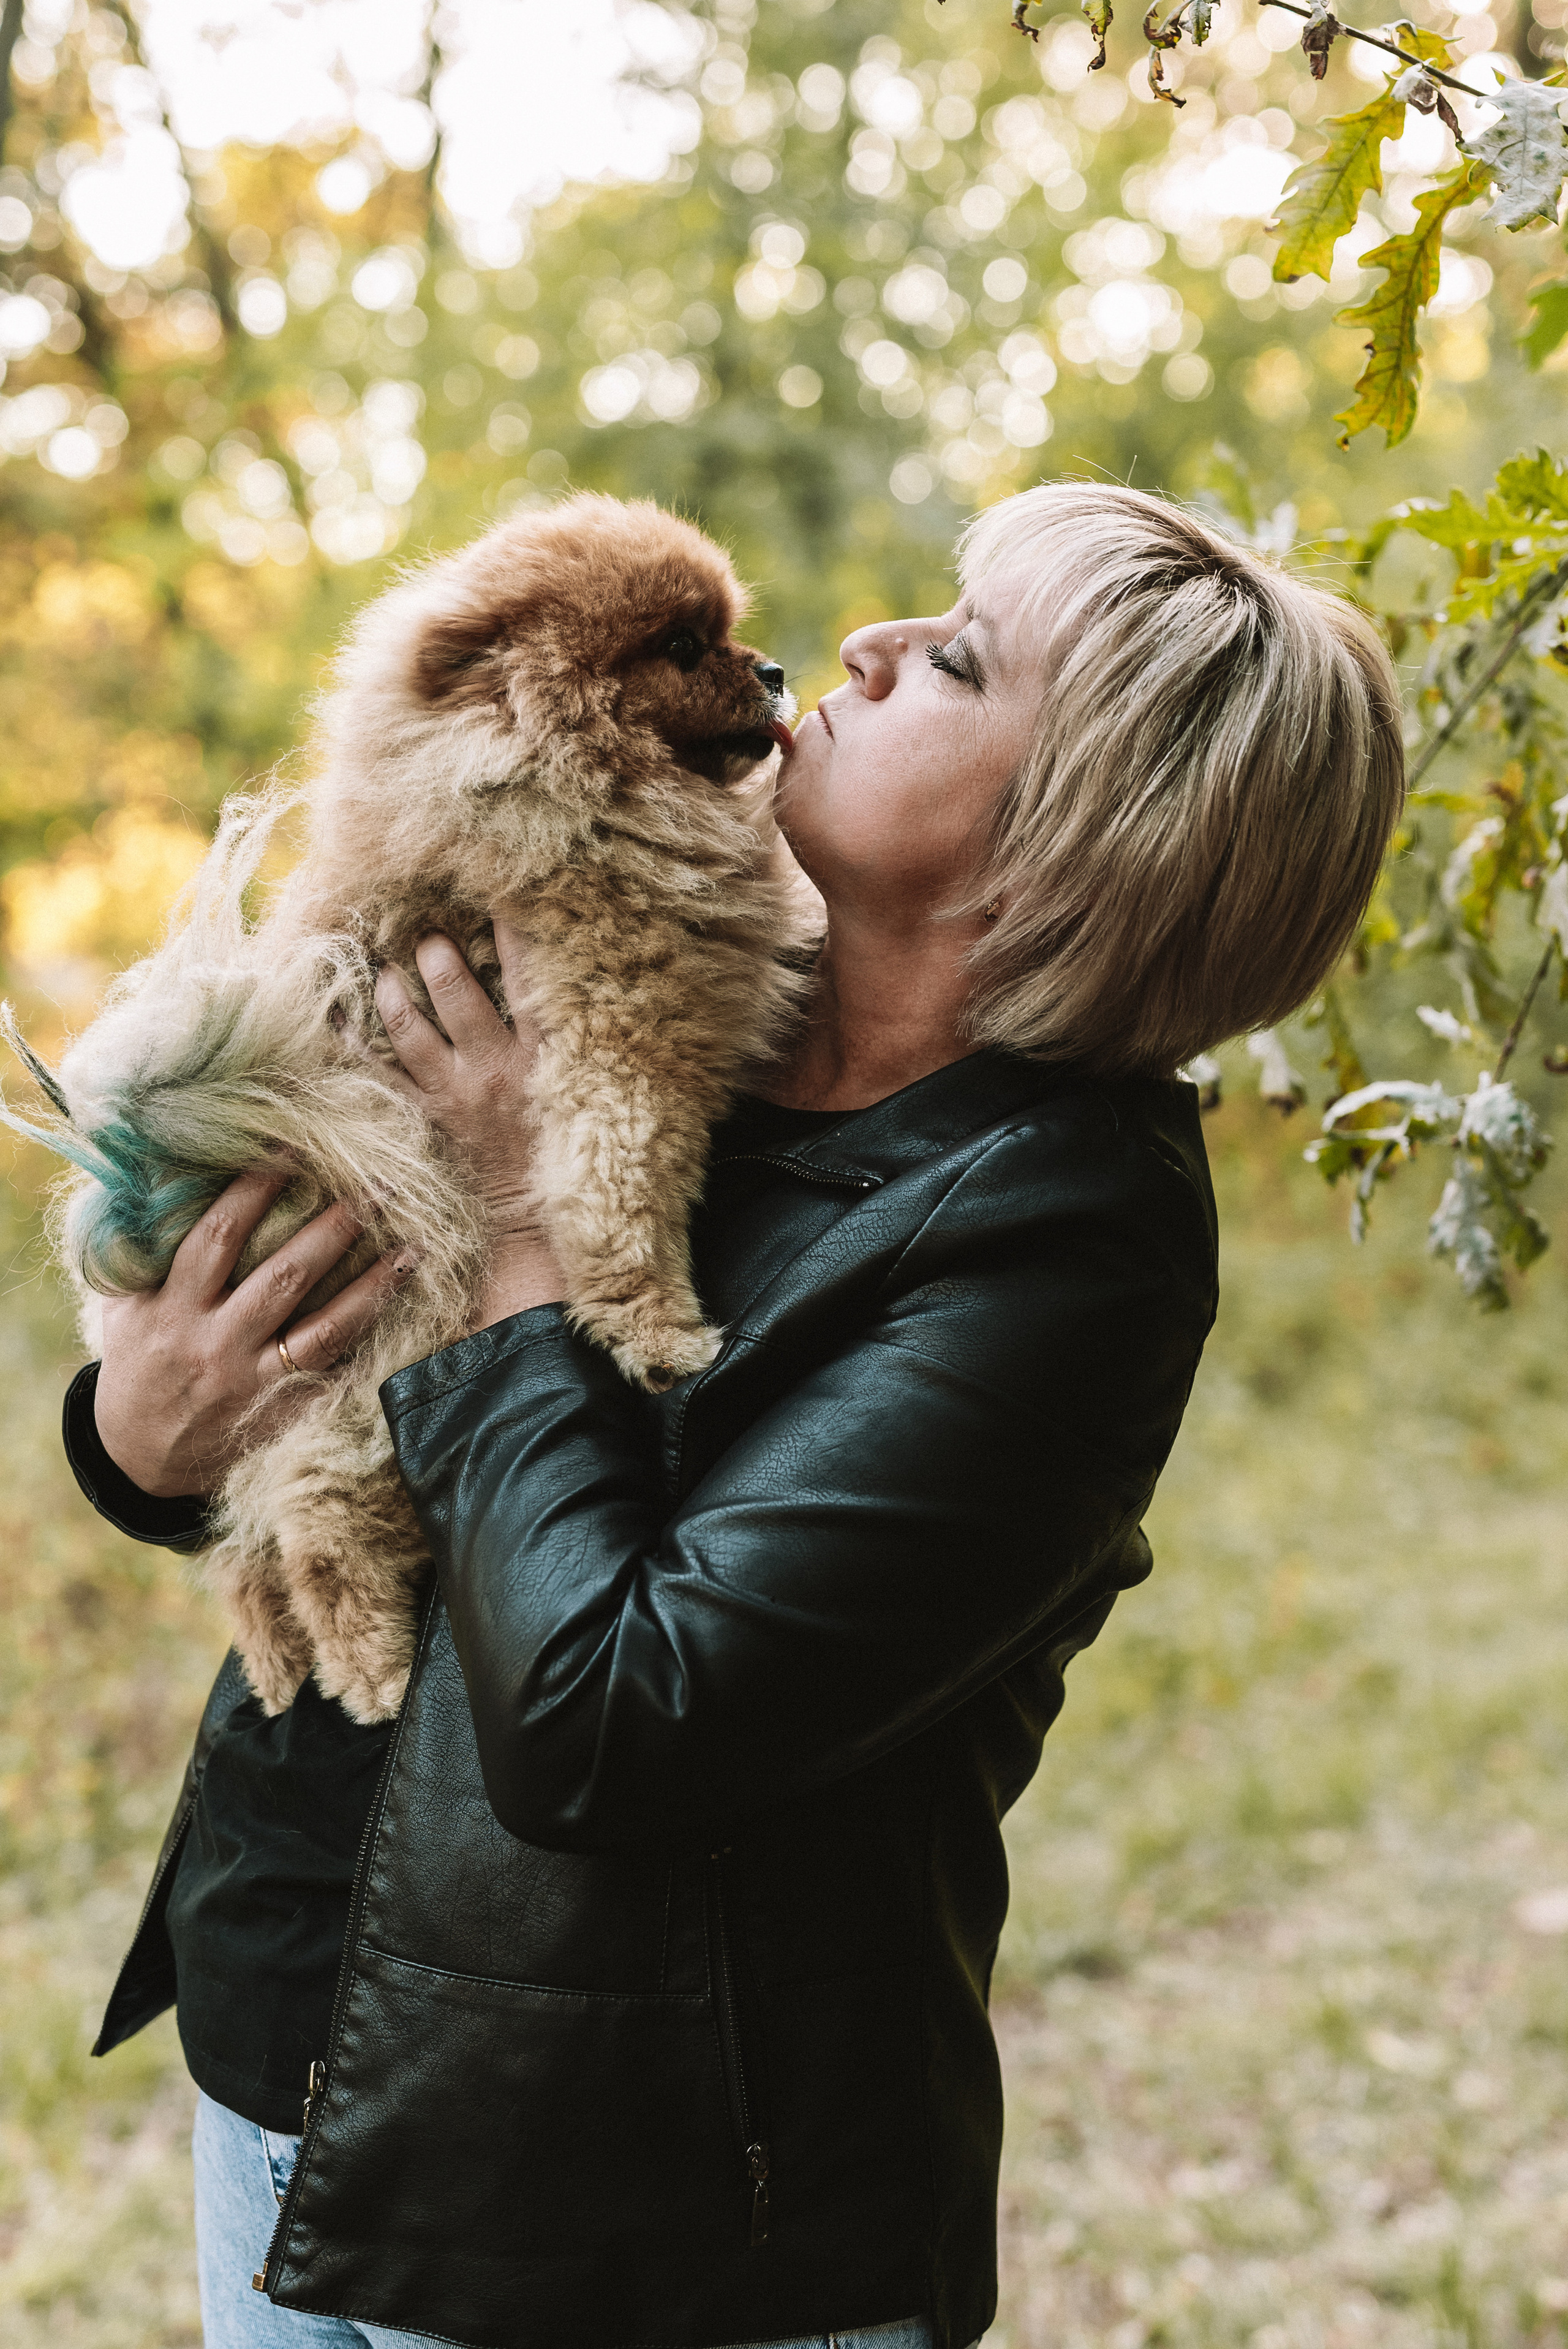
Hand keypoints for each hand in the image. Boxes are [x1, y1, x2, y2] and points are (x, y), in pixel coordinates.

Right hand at [94, 1169, 420, 1498]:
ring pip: (323, 1328)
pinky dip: (367, 1339)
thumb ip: (147, 1251)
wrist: (136, 1457)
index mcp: (174, 1306)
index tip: (292, 1147)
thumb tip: (165, 1179)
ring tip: (413, 1246)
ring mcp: (252, 1379)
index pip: (218, 1235)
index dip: (255, 1188)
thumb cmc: (137, 1362)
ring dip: (371, 1284)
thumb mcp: (126, 1306)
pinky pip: (332, 1372)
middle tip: (377, 1185)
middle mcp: (216, 1341)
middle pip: (284, 1275)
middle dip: (333, 1227)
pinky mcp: (280, 1411)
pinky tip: (403, 1310)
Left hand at [374, 921, 566, 1328]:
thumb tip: (553, 987)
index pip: (528, 978)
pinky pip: (377, 1077)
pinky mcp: (424, 1121)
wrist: (532, 1223)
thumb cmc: (559, 1150)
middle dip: (435, 955)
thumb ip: (558, 1040)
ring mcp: (454, 1095)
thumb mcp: (576, 1091)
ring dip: (390, 992)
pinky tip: (329, 1021)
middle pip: (456, 994)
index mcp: (540, 1057)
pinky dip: (350, 1048)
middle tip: (424, 934)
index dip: (512, 932)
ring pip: (409, 1028)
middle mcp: (494, 1068)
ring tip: (381, 969)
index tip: (499, 894)